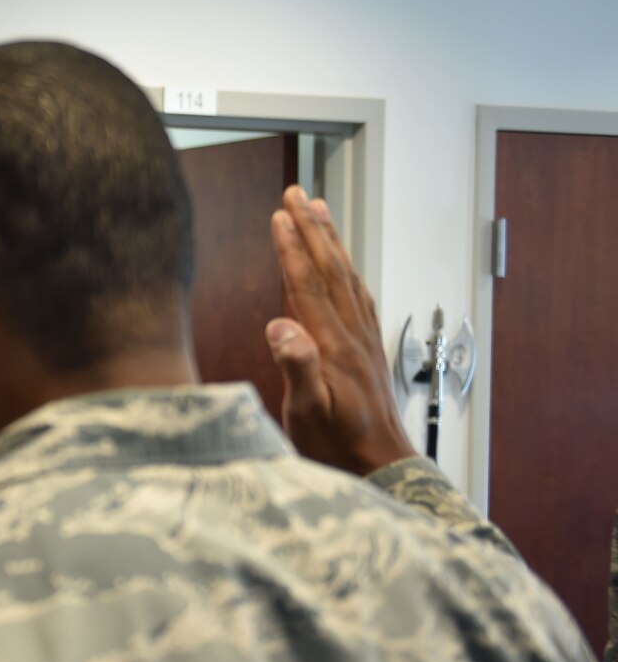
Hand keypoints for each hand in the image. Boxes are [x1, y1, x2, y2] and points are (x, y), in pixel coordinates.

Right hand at [265, 186, 417, 475]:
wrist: (380, 466)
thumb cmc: (337, 445)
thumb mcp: (307, 412)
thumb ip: (297, 367)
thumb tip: (280, 325)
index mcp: (333, 346)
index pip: (307, 285)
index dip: (292, 249)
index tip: (279, 216)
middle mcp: (352, 335)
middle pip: (330, 270)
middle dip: (313, 229)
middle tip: (298, 194)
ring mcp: (362, 340)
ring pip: (346, 277)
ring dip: (331, 241)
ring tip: (320, 211)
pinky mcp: (366, 349)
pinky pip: (357, 296)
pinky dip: (346, 270)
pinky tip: (342, 263)